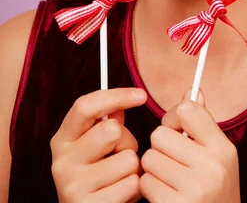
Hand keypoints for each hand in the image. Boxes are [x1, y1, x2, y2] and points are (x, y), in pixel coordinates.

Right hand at [50, 87, 146, 202]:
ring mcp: (73, 186)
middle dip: (127, 140)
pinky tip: (122, 194)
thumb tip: (123, 102)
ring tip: (121, 177)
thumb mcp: (96, 147)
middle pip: (111, 129)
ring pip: (128, 159)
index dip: (115, 95)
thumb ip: (107, 122)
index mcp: (62, 140)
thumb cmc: (97, 176)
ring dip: (133, 168)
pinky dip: (134, 189)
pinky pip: (132, 184)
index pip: (84, 106)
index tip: (142, 95)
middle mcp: (62, 162)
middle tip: (121, 154)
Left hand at [140, 89, 240, 202]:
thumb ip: (202, 124)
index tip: (177, 130)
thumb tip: (192, 90)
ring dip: (154, 170)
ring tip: (171, 182)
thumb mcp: (218, 158)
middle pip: (161, 134)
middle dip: (162, 148)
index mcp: (224, 149)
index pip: (188, 109)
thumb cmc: (215, 193)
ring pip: (149, 158)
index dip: (174, 117)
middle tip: (175, 163)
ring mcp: (195, 189)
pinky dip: (150, 189)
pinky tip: (166, 197)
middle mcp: (213, 167)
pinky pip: (145, 183)